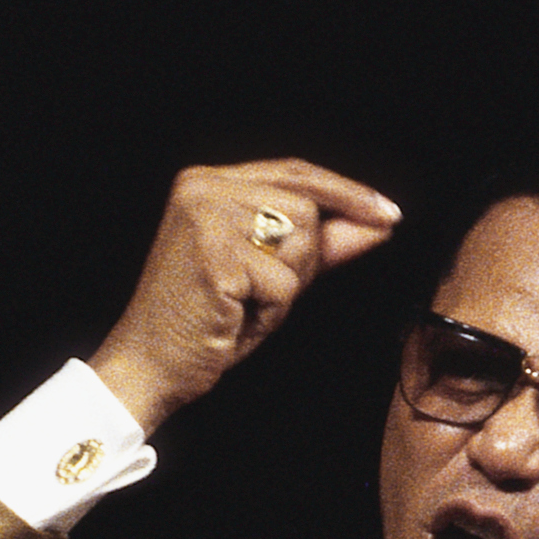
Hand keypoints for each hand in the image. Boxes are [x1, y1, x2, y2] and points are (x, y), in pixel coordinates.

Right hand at [87, 159, 399, 432]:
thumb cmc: (204, 325)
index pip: (295, 171)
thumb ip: (319, 244)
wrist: (149, 367)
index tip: (389, 213)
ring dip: (285, 286)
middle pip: (305, 206)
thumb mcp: (268, 275)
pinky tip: (234, 319)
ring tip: (241, 305)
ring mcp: (205, 216)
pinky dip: (270, 312)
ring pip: (300, 240)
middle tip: (257, 295)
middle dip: (303, 258)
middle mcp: (202, 187)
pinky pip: (284, 282)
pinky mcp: (214, 253)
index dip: (346, 192)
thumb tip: (379, 223)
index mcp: (206, 182)